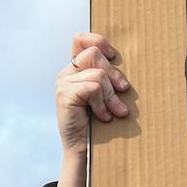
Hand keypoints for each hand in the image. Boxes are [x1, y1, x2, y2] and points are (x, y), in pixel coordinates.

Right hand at [57, 33, 131, 155]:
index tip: (113, 57)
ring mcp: (62, 83)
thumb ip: (107, 75)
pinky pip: (93, 88)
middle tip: (123, 91)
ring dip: (111, 95)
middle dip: (114, 74)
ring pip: (98, 74)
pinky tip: (103, 116)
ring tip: (114, 111)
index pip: (81, 39)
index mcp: (74, 69)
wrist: (84, 148)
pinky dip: (103, 104)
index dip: (99, 41)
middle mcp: (66, 73)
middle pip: (94, 54)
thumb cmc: (98, 121)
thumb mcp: (105, 94)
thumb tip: (121, 61)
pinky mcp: (64, 95)